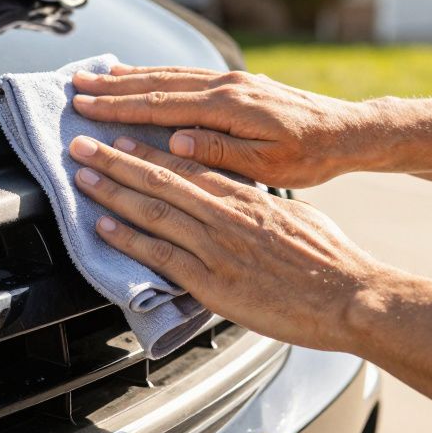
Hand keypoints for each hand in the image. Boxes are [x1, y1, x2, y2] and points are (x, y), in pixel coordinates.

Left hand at [67, 133, 391, 351]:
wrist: (350, 297)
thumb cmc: (329, 260)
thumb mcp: (294, 216)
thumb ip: (259, 205)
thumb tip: (243, 196)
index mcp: (246, 198)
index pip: (187, 166)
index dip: (148, 150)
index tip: (120, 136)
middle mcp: (226, 216)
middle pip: (161, 180)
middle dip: (115, 160)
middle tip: (81, 144)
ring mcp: (217, 249)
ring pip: (154, 211)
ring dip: (112, 191)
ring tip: (81, 176)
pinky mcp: (212, 284)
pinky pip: (160, 256)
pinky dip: (128, 238)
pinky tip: (102, 225)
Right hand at [72, 64, 382, 187]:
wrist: (349, 131)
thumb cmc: (312, 155)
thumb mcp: (269, 165)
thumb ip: (220, 152)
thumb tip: (175, 142)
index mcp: (230, 106)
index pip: (162, 106)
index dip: (119, 106)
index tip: (85, 106)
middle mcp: (227, 86)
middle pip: (159, 83)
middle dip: (114, 86)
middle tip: (75, 85)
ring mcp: (233, 81)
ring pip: (172, 75)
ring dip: (132, 77)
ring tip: (98, 75)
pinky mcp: (239, 84)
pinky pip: (189, 76)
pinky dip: (159, 75)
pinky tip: (144, 77)